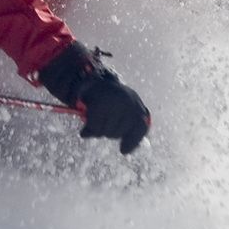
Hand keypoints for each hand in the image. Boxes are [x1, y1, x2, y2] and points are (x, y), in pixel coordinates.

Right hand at [37, 44, 151, 154]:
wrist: (87, 77)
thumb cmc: (104, 97)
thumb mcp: (118, 109)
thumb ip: (123, 126)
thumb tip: (126, 151)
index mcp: (136, 102)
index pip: (141, 126)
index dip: (133, 140)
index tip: (123, 151)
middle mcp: (129, 101)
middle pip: (119, 132)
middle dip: (109, 131)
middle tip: (102, 120)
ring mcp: (116, 102)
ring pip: (107, 131)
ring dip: (98, 129)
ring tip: (95, 116)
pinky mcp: (101, 103)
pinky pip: (95, 127)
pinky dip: (90, 128)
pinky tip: (87, 123)